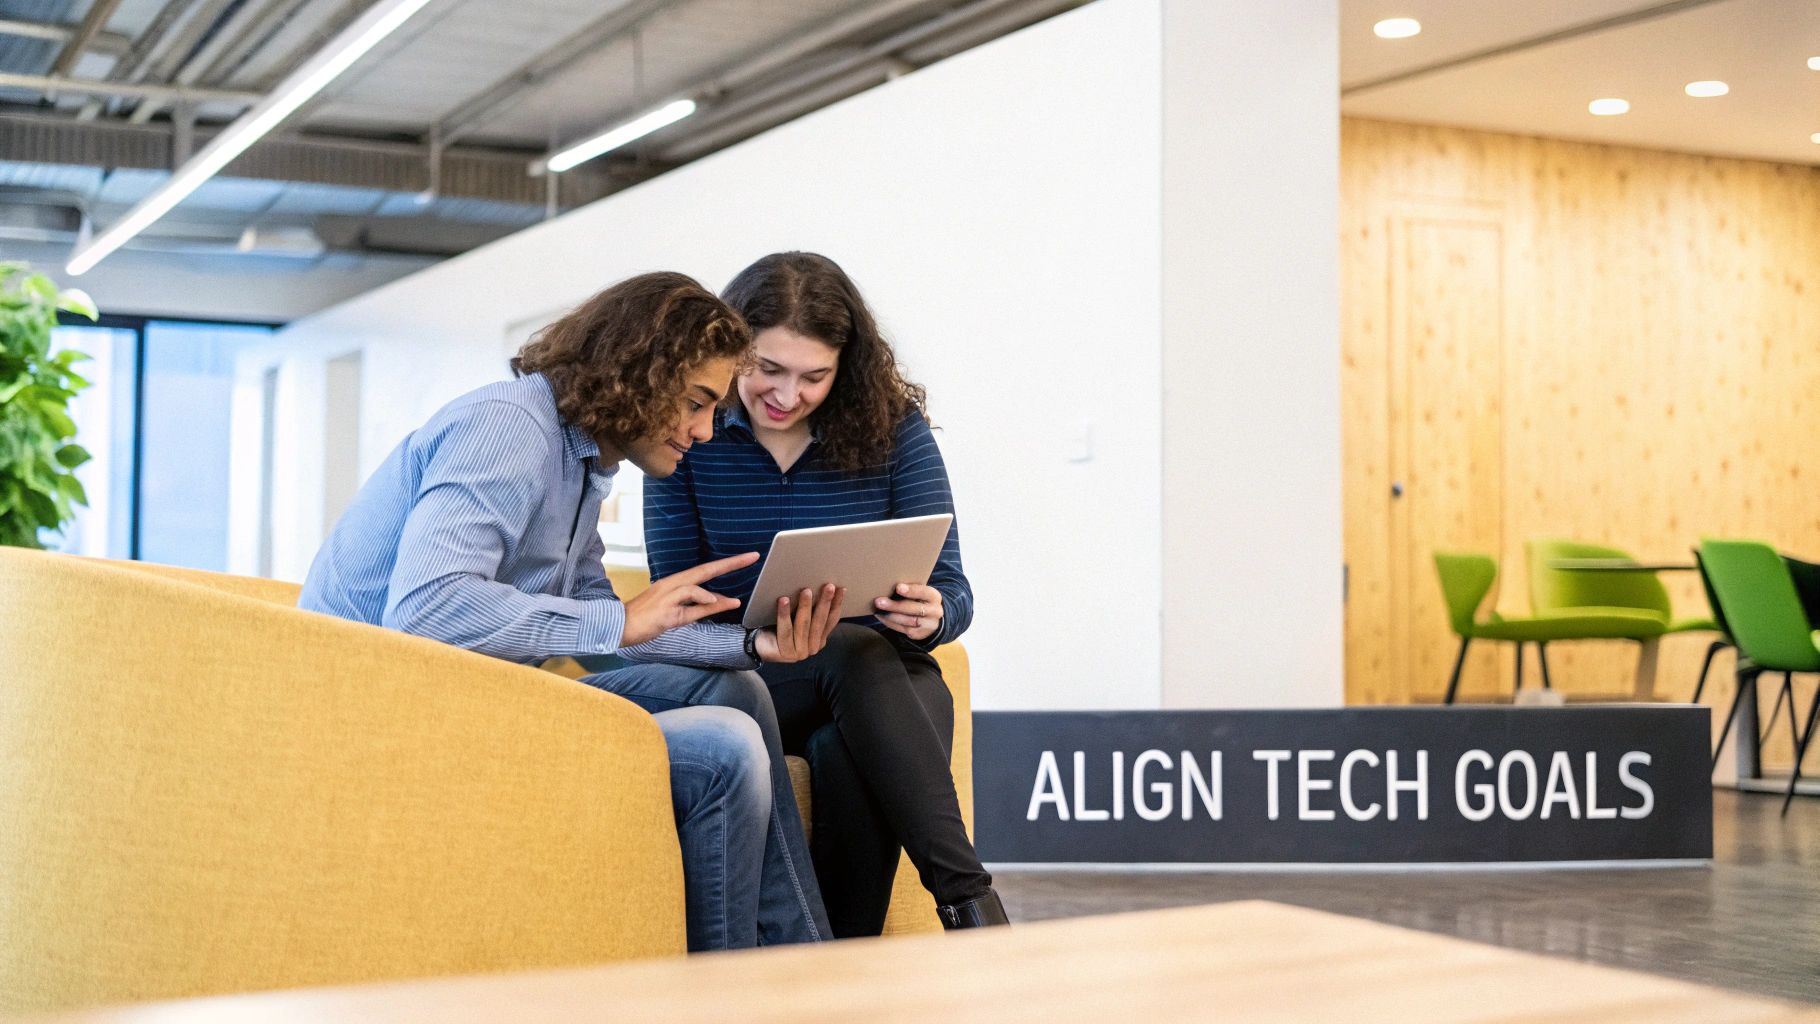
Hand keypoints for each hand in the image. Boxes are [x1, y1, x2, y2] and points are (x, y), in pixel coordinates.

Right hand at [620, 552, 757, 647]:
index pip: (705, 570)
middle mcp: (672, 584)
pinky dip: (704, 601)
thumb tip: (722, 602)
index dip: (726, 564)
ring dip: (716, 592)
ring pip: (697, 584)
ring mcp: (668, 596)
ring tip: (734, 601)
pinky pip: (688, 603)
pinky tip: (717, 603)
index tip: (747, 558)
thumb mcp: (677, 613)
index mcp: (674, 583)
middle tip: (753, 556)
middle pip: (706, 569)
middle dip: (731, 563)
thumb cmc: (646, 619)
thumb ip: (698, 607)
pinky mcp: (666, 612)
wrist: (619, 626)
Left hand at [755, 583, 844, 663]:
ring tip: (806, 591)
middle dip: (825, 603)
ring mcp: (800, 652)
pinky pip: (785, 630)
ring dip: (805, 606)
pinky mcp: (785, 652)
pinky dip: (784, 614)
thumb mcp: (799, 618)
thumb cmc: (780, 626)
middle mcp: (812, 648)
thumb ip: (811, 611)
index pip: (831, 620)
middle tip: (828, 586)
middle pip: (819, 622)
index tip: (841, 588)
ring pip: (804, 626)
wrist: (758, 644)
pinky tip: (783, 600)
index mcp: (820, 639)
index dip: (837, 604)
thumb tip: (824, 588)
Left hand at [875, 582, 942, 641]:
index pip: (924, 592)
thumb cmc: (920, 599)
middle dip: (895, 605)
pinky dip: (890, 622)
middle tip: (879, 601)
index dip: (911, 590)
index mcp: (934, 597)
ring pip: (908, 620)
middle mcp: (934, 611)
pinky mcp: (919, 634)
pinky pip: (903, 629)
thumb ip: (910, 589)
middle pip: (914, 609)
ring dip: (890, 615)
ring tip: (877, 610)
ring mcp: (928, 625)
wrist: (931, 618)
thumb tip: (888, 584)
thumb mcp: (920, 592)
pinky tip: (881, 616)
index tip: (898, 587)